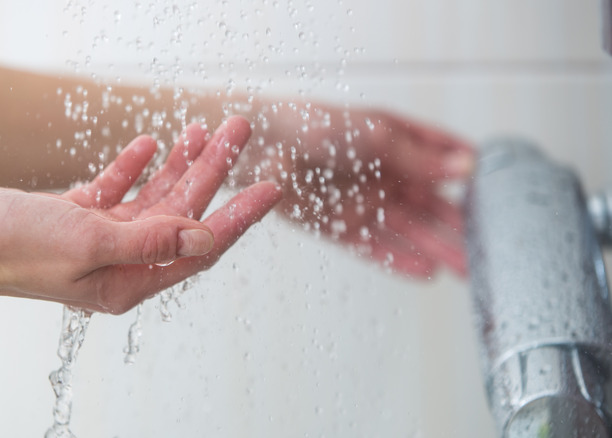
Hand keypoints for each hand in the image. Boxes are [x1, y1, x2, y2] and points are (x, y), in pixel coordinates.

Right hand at [0, 116, 279, 312]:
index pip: (200, 247)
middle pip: (181, 213)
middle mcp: (119, 262)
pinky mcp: (74, 218)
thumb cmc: (13, 247)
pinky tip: (149, 144)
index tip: (271, 187)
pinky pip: (115, 191)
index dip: (239, 216)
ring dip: (179, 163)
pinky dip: (132, 168)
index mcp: (129, 280)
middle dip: (213, 171)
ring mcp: (97, 239)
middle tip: (239, 129)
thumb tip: (204, 238)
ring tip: (204, 128)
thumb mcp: (91, 243)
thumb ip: (151, 240)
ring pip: (152, 198)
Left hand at [250, 106, 473, 277]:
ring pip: (408, 231)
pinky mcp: (339, 226)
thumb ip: (420, 157)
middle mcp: (384, 175)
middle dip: (460, 226)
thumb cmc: (317, 125)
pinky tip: (427, 273)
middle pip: (430, 205)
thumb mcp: (376, 135)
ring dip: (437, 249)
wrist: (264, 145)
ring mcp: (363, 202)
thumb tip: (468, 167)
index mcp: (397, 144)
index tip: (503, 197)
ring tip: (468, 270)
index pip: (444, 160)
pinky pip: (375, 247)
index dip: (471, 176)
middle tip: (492, 249)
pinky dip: (400, 260)